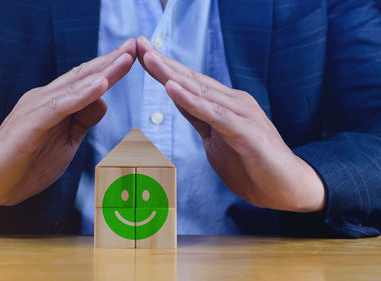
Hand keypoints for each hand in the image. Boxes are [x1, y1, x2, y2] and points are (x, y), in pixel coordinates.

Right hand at [0, 39, 136, 207]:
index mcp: (54, 103)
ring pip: (75, 86)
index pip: (85, 80)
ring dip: (102, 71)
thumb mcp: (66, 142)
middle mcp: (45, 98)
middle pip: (83, 76)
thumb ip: (82, 120)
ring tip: (126, 58)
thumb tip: (103, 101)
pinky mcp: (30, 123)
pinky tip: (101, 85)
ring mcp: (36, 108)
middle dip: (111, 60)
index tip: (133, 55)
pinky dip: (82, 95)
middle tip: (136, 44)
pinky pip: (61, 106)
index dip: (109, 67)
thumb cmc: (26, 164)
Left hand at [137, 36, 324, 211]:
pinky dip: (191, 101)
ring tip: (148, 58)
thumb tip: (178, 99)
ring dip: (171, 75)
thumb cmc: (251, 165)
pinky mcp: (246, 131)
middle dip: (162, 62)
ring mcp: (241, 114)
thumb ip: (199, 118)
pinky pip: (214, 114)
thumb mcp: (215, 139)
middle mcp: (232, 102)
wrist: (287, 189)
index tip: (140, 52)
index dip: (163, 68)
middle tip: (138, 42)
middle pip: (191, 80)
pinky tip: (172, 88)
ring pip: (200, 91)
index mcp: (223, 104)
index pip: (188, 83)